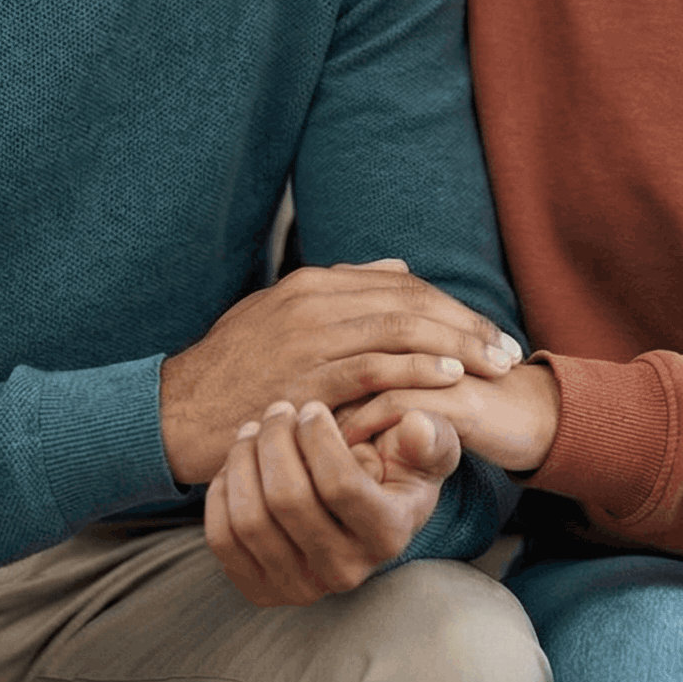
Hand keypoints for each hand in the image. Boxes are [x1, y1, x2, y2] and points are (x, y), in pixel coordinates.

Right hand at [161, 259, 521, 485]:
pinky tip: (451, 379)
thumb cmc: (234, 370)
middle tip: (507, 349)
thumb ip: (341, 292)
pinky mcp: (304, 382)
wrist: (175, 412)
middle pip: (410, 302)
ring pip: (399, 330)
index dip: (452, 307)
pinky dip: (417, 370)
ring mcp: (307, 341)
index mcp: (313, 284)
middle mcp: (314, 302)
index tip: (487, 332)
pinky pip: (372, 369)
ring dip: (456, 347)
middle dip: (467, 325)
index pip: (402, 285)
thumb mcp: (280, 315)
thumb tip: (398, 269)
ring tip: (493, 365)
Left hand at [204, 398, 458, 605]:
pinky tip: (238, 463)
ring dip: (243, 462)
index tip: (310, 407)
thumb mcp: (428, 449)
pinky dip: (222, 492)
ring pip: (250, 520)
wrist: (366, 514)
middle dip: (274, 441)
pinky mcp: (262, 589)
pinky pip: (223, 539)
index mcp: (389, 535)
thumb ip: (429, 435)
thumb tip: (414, 425)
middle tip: (277, 409)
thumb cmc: (398, 470)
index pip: (339, 485)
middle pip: (287, 500)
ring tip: (253, 430)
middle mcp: (346, 571)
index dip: (316, 438)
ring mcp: (301, 588)